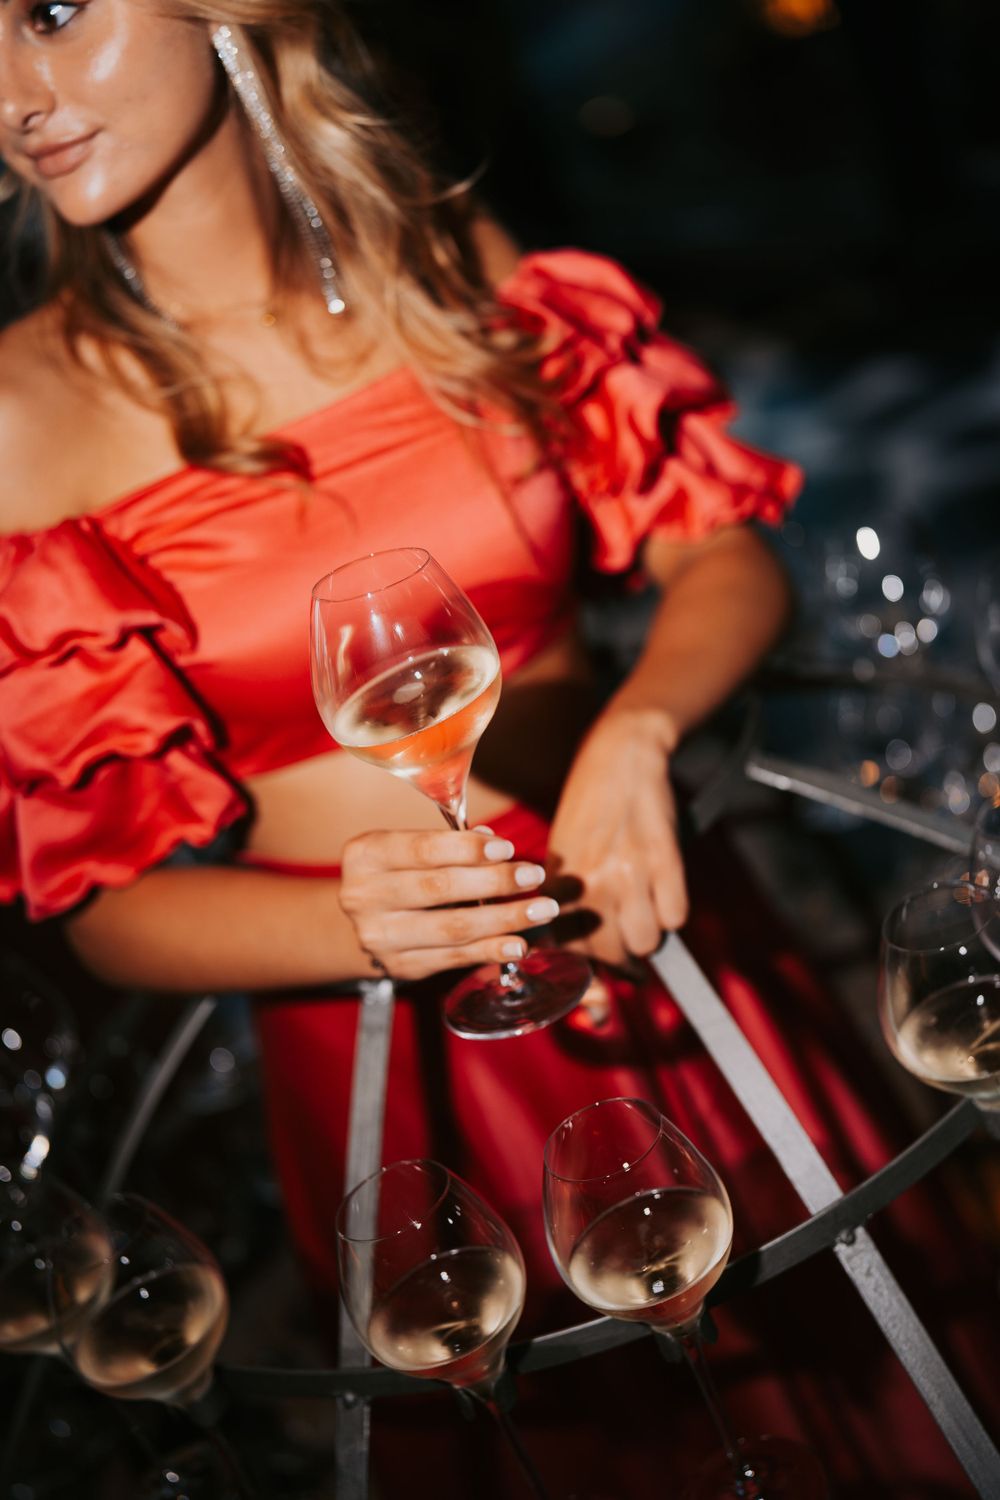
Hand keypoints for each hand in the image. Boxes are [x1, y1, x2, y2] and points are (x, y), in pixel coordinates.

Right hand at [338, 828, 556, 981]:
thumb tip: (498, 847)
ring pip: (452, 928)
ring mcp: (380, 936)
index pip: (422, 849)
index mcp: (366, 855)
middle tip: (534, 876)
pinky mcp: (400, 966)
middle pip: (440, 888)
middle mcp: (365, 897)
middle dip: (494, 882)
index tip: (508, 849)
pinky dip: (491, 951)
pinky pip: (454, 958)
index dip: (468, 849)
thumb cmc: (399, 873)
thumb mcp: (408, 849)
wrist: (365, 922)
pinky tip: (519, 944)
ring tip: (542, 910)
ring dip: (505, 919)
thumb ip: (449, 845)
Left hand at [546, 707, 687, 968]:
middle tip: (631, 950)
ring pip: (646, 942)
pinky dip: (674, 911)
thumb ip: (567, 900)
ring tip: (647, 914)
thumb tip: (585, 950)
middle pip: (611, 954)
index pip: (570, 950)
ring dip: (650, 935)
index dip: (590, 968)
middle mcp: (589, 884)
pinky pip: (676, 916)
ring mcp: (627, 873)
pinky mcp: (664, 860)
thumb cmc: (588, 806)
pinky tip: (665, 891)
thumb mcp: (562, 853)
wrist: (620, 755)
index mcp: (558, 884)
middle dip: (624, 959)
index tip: (603, 974)